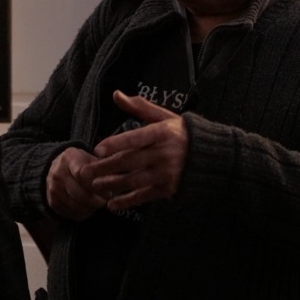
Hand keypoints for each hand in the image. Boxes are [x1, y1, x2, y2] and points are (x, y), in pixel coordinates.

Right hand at [46, 146, 108, 220]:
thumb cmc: (82, 164)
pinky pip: (70, 213)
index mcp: (69, 158)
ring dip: (91, 208)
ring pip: (76, 205)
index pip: (82, 174)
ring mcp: (53, 188)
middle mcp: (58, 172)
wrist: (58, 168)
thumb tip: (117, 181)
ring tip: (98, 204)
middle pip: (79, 193)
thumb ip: (103, 168)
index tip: (109, 192)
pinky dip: (82, 213)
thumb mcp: (92, 159)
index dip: (97, 185)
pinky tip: (89, 208)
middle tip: (107, 201)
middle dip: (97, 200)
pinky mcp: (52, 201)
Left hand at [83, 90, 188, 210]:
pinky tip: (112, 205)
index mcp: (162, 133)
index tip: (97, 149)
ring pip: (134, 180)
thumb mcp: (165, 117)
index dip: (116, 144)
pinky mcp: (169, 189)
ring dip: (112, 185)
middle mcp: (164, 154)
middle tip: (86, 172)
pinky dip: (127, 201)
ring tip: (94, 186)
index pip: (136, 138)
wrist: (213, 157)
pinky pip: (144, 196)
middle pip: (130, 161)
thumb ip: (139, 107)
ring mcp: (167, 173)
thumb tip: (116, 94)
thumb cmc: (182, 133)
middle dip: (106, 168)